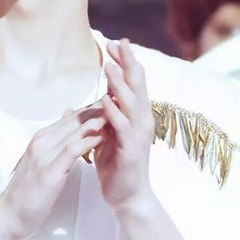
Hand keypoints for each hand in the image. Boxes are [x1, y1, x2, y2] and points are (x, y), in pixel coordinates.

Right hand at [0, 104, 104, 239]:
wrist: (11, 214)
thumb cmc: (29, 190)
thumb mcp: (42, 161)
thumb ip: (55, 144)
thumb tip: (67, 125)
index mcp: (41, 138)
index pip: (70, 117)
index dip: (92, 109)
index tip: (111, 103)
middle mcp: (41, 142)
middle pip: (74, 120)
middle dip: (97, 110)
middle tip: (119, 102)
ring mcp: (43, 156)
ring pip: (74, 132)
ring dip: (96, 123)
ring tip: (115, 115)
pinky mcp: (48, 172)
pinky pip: (71, 152)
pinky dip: (87, 142)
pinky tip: (101, 137)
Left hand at [94, 39, 154, 212]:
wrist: (127, 197)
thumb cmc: (117, 165)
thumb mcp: (108, 134)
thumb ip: (105, 116)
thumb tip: (98, 97)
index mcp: (135, 115)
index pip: (132, 82)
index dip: (125, 62)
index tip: (114, 42)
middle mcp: (141, 121)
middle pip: (137, 86)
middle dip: (127, 63)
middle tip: (119, 42)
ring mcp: (138, 135)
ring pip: (131, 103)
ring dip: (119, 84)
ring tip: (109, 66)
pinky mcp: (131, 150)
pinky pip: (122, 128)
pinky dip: (114, 112)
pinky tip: (105, 100)